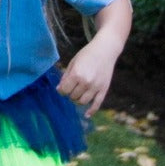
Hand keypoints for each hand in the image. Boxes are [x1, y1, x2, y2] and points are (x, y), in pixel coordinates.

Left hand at [57, 0, 131, 116]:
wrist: (105, 50)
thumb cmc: (86, 54)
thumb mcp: (73, 63)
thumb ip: (66, 76)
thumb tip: (59, 89)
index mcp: (76, 74)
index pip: (64, 90)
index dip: (62, 91)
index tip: (62, 88)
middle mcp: (86, 82)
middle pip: (73, 96)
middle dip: (70, 94)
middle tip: (71, 89)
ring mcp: (96, 87)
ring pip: (83, 101)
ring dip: (78, 100)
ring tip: (77, 94)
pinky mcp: (104, 89)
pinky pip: (97, 103)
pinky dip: (91, 111)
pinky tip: (86, 115)